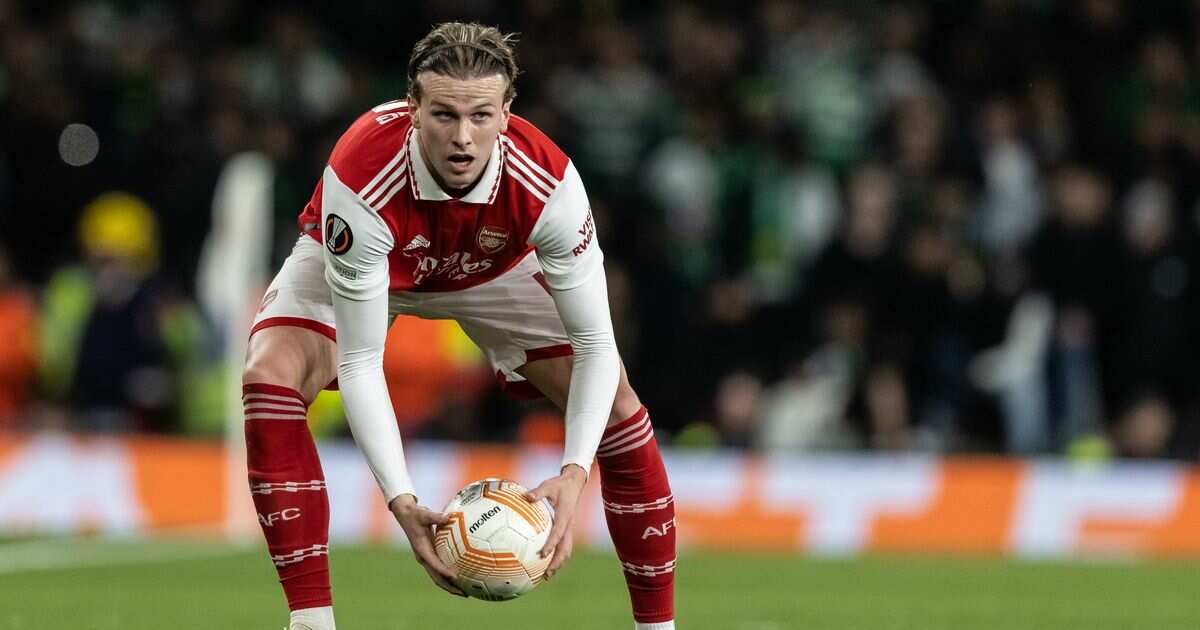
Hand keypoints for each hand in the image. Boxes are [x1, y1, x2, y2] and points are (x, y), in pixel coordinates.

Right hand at [389, 494, 464, 596]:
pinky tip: (462, 578)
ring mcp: (426, 558)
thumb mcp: (425, 514)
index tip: (456, 577)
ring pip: (438, 577)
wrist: (406, 515)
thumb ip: (436, 517)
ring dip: (450, 585)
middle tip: (464, 594)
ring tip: (465, 592)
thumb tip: (449, 517)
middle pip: (436, 577)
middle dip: (450, 587)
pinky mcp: (430, 556)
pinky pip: (440, 570)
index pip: (434, 563)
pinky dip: (449, 576)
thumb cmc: (416, 514)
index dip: (444, 571)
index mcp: (421, 550)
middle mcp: (424, 557)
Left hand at [524, 464, 586, 579]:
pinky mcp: (567, 529)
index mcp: (564, 516)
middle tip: (546, 574)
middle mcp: (568, 525)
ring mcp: (569, 529)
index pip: (558, 533)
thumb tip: (526, 496)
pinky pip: (563, 545)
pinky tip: (546, 562)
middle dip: (557, 562)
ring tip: (547, 575)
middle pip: (565, 549)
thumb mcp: (548, 485)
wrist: (574, 484)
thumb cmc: (559, 485)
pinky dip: (557, 556)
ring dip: (558, 563)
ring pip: (566, 550)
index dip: (551, 544)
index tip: (542, 554)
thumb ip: (538, 492)